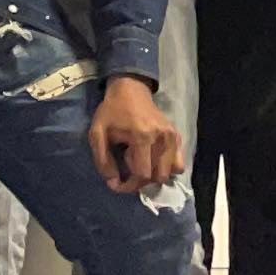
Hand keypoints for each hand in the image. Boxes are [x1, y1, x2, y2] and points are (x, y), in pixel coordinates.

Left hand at [90, 73, 183, 195]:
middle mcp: (162, 138)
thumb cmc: (112, 111)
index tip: (117, 183)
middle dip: (141, 180)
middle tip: (129, 167)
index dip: (129, 185)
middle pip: (158, 176)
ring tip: (141, 161)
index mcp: (142, 137)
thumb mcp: (97, 134)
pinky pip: (179, 163)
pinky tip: (153, 158)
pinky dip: (167, 167)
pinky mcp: (176, 135)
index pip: (143, 175)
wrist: (130, 89)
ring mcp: (172, 136)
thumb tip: (114, 183)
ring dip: (154, 174)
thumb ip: (103, 161)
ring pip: (170, 172)